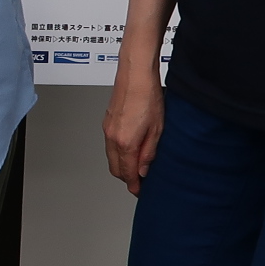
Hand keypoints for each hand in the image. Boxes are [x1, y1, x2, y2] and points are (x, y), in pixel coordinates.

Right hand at [103, 69, 164, 197]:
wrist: (135, 74)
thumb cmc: (148, 96)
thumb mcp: (157, 130)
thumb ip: (149, 153)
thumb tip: (144, 170)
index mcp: (125, 143)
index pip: (127, 173)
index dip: (134, 185)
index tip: (139, 191)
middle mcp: (112, 138)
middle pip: (115, 169)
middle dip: (126, 178)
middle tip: (139, 180)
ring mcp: (107, 129)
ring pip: (111, 157)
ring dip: (122, 165)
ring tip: (137, 164)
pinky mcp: (107, 122)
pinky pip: (110, 145)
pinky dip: (118, 152)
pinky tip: (130, 148)